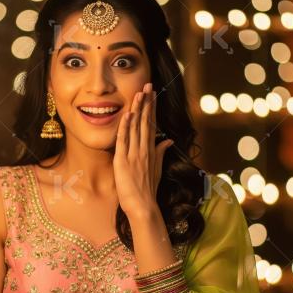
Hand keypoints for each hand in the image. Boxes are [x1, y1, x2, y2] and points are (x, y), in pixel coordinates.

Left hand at [114, 82, 173, 217]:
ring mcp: (134, 155)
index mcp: (151, 151)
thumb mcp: (156, 169)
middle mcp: (144, 150)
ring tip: (139, 93)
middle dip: (147, 102)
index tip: (152, 94)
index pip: (151, 124)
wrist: (144, 207)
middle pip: (145, 122)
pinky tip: (127, 114)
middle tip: (148, 84)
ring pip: (136, 127)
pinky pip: (124, 141)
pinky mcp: (123, 161)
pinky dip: (125, 127)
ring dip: (137, 109)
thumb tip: (168, 140)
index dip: (151, 108)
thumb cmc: (147, 191)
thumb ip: (161, 153)